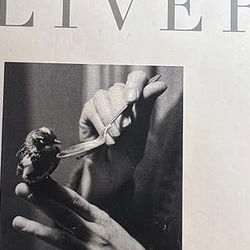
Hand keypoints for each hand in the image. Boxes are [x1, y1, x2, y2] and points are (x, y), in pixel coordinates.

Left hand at [13, 177, 180, 249]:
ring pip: (61, 240)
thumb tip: (64, 205)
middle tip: (22, 190)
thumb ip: (88, 218)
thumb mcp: (111, 228)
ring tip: (18, 222)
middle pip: (64, 215)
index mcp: (101, 221)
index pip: (74, 200)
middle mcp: (96, 236)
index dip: (54, 189)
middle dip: (41, 201)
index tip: (37, 178)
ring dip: (37, 230)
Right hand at [76, 68, 166, 205]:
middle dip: (122, 109)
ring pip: (103, 96)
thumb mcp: (140, 130)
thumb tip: (161, 84)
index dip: (136, 83)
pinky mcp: (88, 111)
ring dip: (111, 118)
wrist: (111, 170)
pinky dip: (100, 123)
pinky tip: (105, 136)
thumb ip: (146, 106)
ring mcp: (102, 103)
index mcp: (136, 98)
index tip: (134, 99)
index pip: (137, 78)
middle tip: (125, 128)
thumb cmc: (128, 151)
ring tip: (116, 138)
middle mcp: (118, 96)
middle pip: (119, 87)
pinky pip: (92, 108)